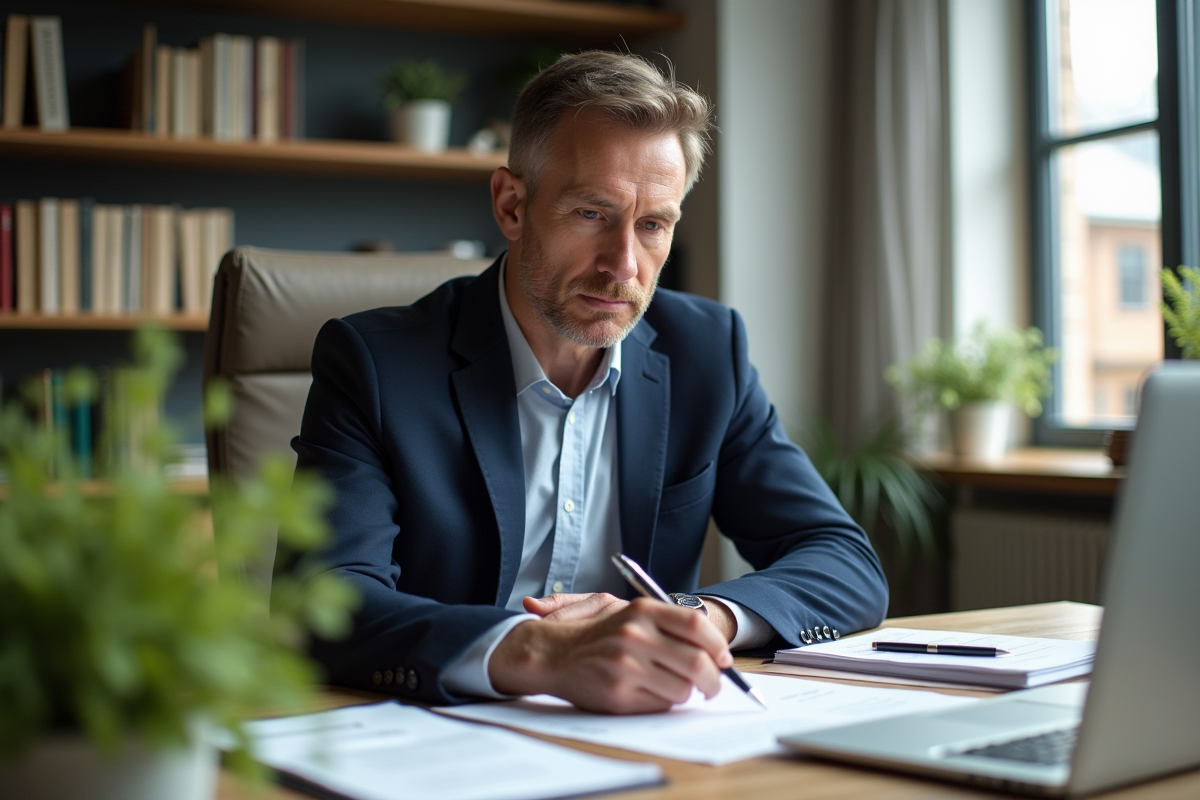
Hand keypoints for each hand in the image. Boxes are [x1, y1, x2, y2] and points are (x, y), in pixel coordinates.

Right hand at [489, 597, 733, 713]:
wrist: (551, 653)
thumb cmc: (596, 633)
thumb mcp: (627, 611)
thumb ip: (668, 622)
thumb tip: (714, 648)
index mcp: (641, 610)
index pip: (696, 625)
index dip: (717, 644)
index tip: (723, 658)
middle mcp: (635, 635)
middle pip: (697, 662)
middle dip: (714, 679)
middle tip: (714, 685)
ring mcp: (626, 666)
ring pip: (682, 689)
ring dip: (686, 693)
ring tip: (673, 686)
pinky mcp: (618, 694)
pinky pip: (660, 705)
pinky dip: (663, 702)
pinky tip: (649, 692)